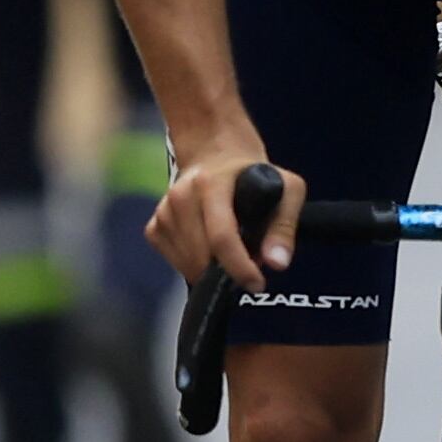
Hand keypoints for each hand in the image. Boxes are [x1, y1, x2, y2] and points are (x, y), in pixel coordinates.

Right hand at [147, 136, 296, 290]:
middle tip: (250, 257)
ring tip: (232, 247)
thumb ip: (285, 226)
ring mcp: (163, 212)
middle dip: (229, 269)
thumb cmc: (254, 175)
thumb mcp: (287, 189)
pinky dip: (196, 265)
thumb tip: (277, 263)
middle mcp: (179, 196)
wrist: (216, 156)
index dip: (239, 267)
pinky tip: (210, 248)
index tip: (256, 284)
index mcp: (210, 184)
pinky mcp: (154, 227)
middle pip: (202, 256)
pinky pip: (176, 262)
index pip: (221, 236)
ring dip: (213, 268)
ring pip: (188, 264)